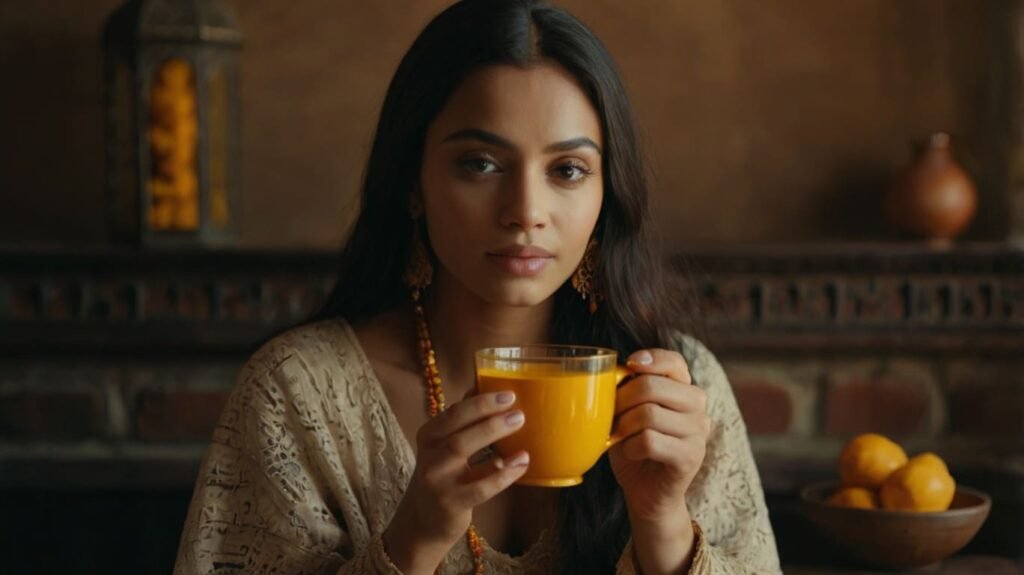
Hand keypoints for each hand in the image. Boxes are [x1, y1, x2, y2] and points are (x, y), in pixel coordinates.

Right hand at [383, 391, 528, 574]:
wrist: (421, 522)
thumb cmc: (441, 478)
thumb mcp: (443, 448)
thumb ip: (460, 422)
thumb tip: (480, 389)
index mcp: (429, 436)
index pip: (453, 413)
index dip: (480, 402)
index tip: (507, 394)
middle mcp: (429, 455)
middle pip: (457, 428)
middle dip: (487, 414)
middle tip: (517, 408)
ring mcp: (437, 480)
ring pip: (462, 449)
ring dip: (493, 434)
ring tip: (520, 425)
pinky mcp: (451, 503)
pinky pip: (480, 486)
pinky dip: (503, 474)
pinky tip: (521, 462)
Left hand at [610, 348, 708, 524]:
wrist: (646, 493)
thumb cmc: (635, 447)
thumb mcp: (629, 413)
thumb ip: (629, 390)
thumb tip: (617, 371)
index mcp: (684, 389)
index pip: (674, 361)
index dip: (650, 358)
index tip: (630, 364)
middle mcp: (697, 407)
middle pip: (652, 386)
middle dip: (621, 399)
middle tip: (611, 414)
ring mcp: (698, 432)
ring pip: (649, 414)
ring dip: (623, 426)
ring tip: (619, 435)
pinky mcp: (690, 457)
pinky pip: (650, 441)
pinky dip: (631, 446)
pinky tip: (631, 452)